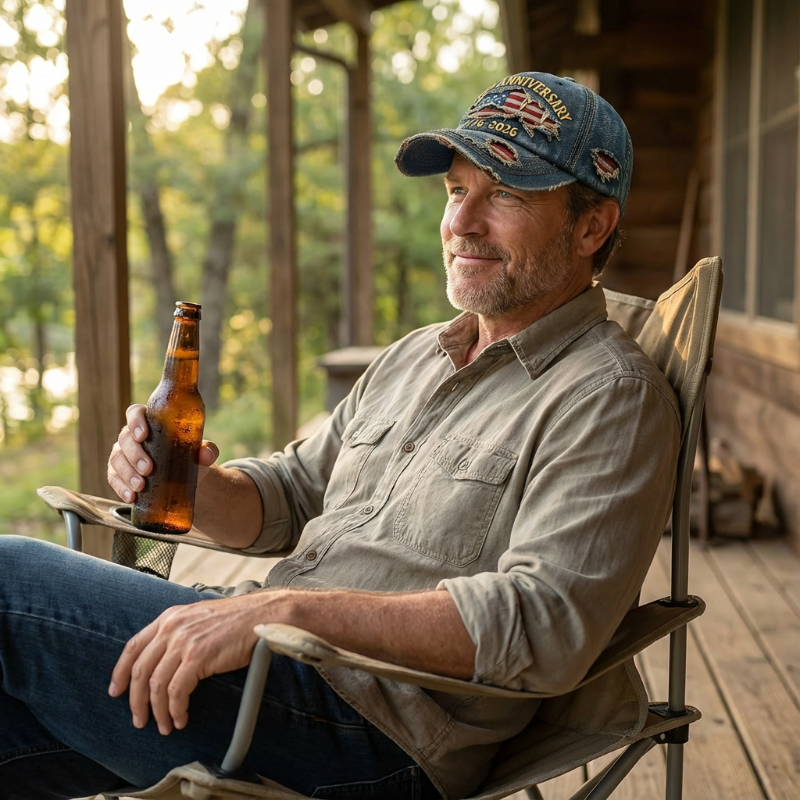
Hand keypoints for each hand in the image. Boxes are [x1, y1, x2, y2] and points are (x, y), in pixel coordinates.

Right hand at [107, 404, 218, 502]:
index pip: (135, 413)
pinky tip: (131, 497)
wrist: (185, 480)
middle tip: (148, 469)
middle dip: (135, 455)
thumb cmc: (190, 458)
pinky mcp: (119, 473)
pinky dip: (120, 487)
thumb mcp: (200, 453)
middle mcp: (132, 437)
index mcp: (150, 423)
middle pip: (125, 439)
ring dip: (127, 473)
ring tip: (141, 486)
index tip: (143, 435)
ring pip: (116, 459)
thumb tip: (206, 454)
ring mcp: (123, 455)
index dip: (135, 421)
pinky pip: (113, 478)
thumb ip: (207, 450)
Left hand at [108, 594, 274, 734]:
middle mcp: (172, 627)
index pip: (133, 646)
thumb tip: (163, 661)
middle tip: (140, 720)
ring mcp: (184, 641)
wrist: (263, 615)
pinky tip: (182, 718)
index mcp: (170, 617)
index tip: (116, 692)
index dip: (121, 672)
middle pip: (140, 670)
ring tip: (165, 726)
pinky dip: (176, 710)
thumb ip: (179, 633)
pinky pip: (177, 691)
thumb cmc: (237, 620)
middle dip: (136, 701)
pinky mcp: (198, 656)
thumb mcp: (199, 618)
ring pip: (156, 685)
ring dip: (157, 711)